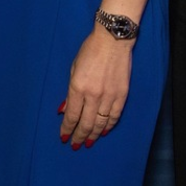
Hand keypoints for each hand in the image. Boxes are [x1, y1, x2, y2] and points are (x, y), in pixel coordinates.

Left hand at [59, 28, 131, 148]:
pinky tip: (103, 132)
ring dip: (93, 135)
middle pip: (85, 123)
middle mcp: (93, 95)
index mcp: (78, 87)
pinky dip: (108, 126)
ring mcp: (109, 96)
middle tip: (75, 145)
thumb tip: (64, 110)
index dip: (67, 128)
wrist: (113, 40)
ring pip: (100, 123)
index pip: (71, 115)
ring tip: (88, 143)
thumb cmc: (90, 50)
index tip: (63, 136)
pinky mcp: (122, 95)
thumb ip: (70, 93)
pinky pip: (114, 116)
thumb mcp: (74, 69)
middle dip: (79, 136)